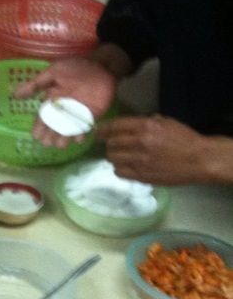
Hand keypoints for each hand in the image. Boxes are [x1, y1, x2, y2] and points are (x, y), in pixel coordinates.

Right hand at [12, 56, 117, 148]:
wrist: (101, 66)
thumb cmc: (76, 67)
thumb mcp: (54, 72)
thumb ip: (37, 84)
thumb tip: (15, 94)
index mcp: (52, 101)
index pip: (43, 117)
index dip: (39, 127)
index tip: (35, 136)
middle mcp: (63, 110)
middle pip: (54, 127)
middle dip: (50, 136)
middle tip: (47, 144)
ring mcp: (77, 114)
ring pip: (68, 130)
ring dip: (64, 138)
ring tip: (60, 145)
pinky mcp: (90, 116)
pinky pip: (84, 128)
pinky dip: (81, 134)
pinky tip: (78, 139)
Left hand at [98, 114, 218, 184]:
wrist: (199, 160)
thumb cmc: (184, 139)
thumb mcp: (165, 122)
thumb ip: (145, 122)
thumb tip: (127, 126)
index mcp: (146, 126)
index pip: (115, 126)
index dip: (103, 129)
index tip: (98, 132)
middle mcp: (139, 143)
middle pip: (111, 143)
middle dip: (110, 143)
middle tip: (114, 145)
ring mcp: (139, 161)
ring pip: (112, 158)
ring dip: (115, 157)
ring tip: (122, 156)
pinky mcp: (141, 176)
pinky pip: (119, 172)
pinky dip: (120, 169)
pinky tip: (127, 166)